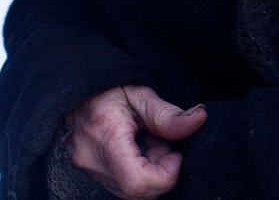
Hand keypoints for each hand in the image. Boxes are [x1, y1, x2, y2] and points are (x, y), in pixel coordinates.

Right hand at [65, 85, 206, 198]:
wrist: (79, 91)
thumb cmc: (110, 89)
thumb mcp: (141, 94)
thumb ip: (168, 113)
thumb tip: (199, 118)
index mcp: (106, 138)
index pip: (138, 182)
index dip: (165, 175)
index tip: (175, 153)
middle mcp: (92, 161)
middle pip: (137, 191)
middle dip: (160, 171)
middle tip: (162, 142)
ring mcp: (89, 170)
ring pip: (131, 191)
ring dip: (150, 170)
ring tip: (150, 141)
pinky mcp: (91, 172)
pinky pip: (122, 184)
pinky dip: (138, 171)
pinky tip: (139, 148)